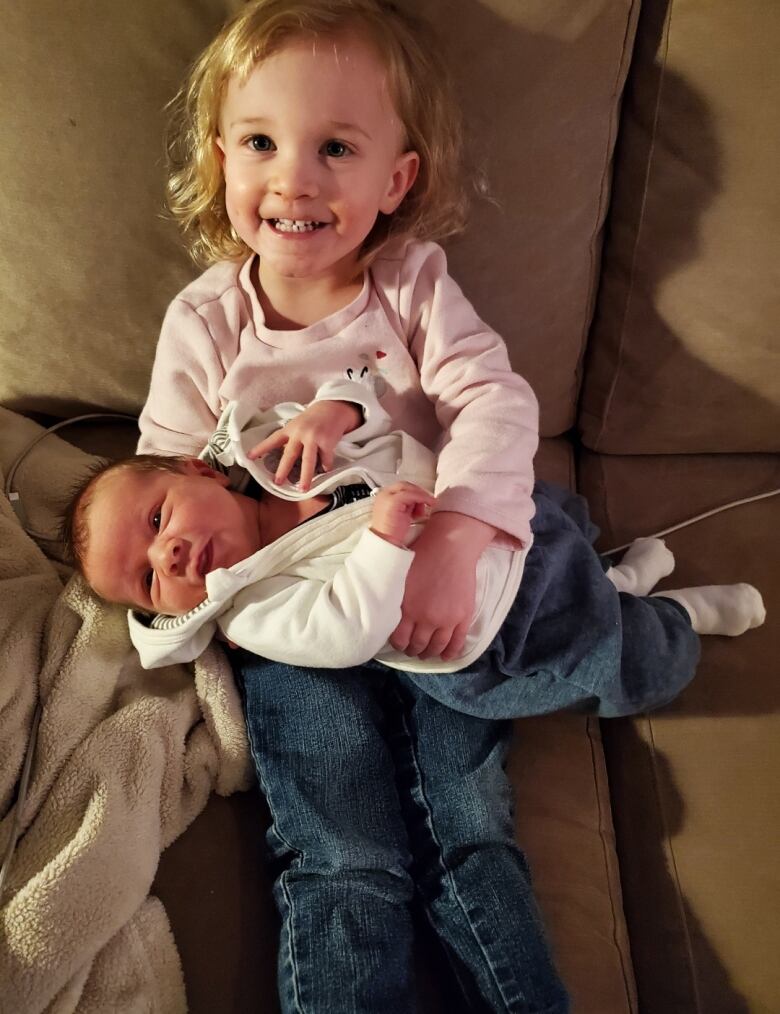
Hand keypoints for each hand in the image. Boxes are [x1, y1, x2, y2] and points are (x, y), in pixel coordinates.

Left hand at [247, 400, 361, 490]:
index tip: (249, 457)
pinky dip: (325, 466)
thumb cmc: (313, 418)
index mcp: (290, 428)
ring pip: (308, 460)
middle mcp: (300, 433)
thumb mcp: (298, 424)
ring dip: (306, 476)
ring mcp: (314, 438)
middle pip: (290, 454)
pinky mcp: (327, 442)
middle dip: (283, 469)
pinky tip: (325, 470)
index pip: (273, 440)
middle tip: (277, 482)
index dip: (261, 449)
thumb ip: (290, 437)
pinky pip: (325, 459)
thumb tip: (280, 455)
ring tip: (303, 489)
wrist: (333, 407)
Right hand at [370, 482, 434, 545]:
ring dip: (421, 496)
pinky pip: (411, 494)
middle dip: (419, 492)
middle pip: (405, 485)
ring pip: (409, 488)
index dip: (415, 492)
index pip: (401, 487)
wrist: (386, 542)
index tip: (426, 498)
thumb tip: (420, 501)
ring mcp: (387, 497)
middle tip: (430, 501)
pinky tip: (429, 503)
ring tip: (423, 510)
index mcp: (384, 497)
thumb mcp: (403, 514)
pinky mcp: (393, 501)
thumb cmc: (393, 533)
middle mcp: (384, 494)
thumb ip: (409, 505)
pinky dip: (422, 498)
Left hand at [390, 512, 496, 661]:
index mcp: (407, 609)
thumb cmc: (422, 554)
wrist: (451, 546)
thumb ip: (394, 597)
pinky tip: (446, 656)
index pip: (398, 639)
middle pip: (417, 645)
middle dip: (413, 650)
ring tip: (426, 653)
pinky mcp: (463, 617)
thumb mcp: (399, 576)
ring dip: (430, 653)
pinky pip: (457, 642)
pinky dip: (451, 652)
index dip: (398, 644)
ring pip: (436, 647)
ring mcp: (446, 620)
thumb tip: (384, 611)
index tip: (399, 642)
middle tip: (412, 649)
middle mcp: (426, 619)